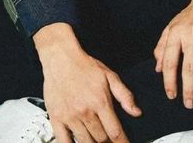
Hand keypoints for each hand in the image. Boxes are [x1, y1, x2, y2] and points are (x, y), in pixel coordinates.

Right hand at [34, 23, 141, 141]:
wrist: (61, 57)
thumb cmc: (84, 66)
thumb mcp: (109, 76)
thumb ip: (124, 95)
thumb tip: (136, 112)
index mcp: (100, 101)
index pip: (115, 132)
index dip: (122, 142)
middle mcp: (85, 111)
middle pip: (101, 139)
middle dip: (107, 140)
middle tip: (107, 136)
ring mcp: (70, 116)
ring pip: (85, 142)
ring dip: (92, 142)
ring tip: (94, 136)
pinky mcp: (56, 118)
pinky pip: (63, 141)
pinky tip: (78, 141)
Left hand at [153, 0, 192, 108]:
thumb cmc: (191, 16)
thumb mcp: (173, 26)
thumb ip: (163, 46)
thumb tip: (157, 68)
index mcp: (176, 32)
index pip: (170, 60)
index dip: (169, 80)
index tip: (171, 96)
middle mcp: (191, 33)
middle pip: (189, 66)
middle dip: (188, 88)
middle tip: (189, 104)